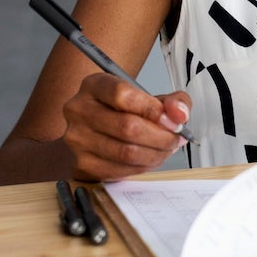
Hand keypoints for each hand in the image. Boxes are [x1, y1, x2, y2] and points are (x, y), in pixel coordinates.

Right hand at [63, 73, 191, 180]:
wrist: (89, 132)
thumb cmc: (119, 112)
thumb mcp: (144, 97)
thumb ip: (170, 101)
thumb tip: (179, 114)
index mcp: (94, 86)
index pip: (123, 95)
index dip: (154, 110)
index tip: (173, 120)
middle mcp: (79, 110)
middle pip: (128, 127)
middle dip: (162, 137)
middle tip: (176, 138)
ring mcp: (77, 139)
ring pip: (127, 152)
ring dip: (156, 154)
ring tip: (166, 149)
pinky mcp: (82, 164)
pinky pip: (121, 170)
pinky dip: (143, 167)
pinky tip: (150, 158)